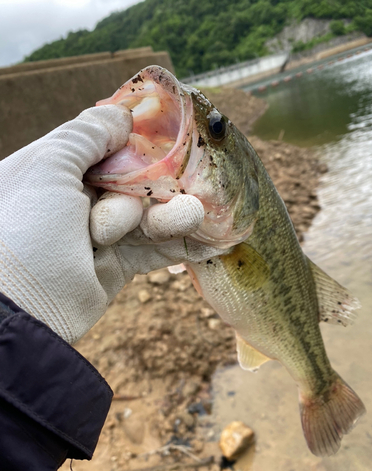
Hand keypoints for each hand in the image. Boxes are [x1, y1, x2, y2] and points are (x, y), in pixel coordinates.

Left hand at [0, 105, 221, 343]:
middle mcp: (72, 200)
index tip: (167, 129)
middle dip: (158, 180)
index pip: (100, 144)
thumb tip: (122, 114)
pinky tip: (210, 242)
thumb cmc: (27, 228)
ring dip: (171, 215)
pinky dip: (179, 245)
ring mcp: (94, 235)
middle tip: (191, 176)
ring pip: (145, 216)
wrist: (21, 315)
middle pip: (130, 179)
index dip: (133, 137)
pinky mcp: (113, 267)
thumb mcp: (49, 167)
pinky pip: (152, 249)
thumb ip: (86, 135)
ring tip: (194, 215)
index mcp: (51, 170)